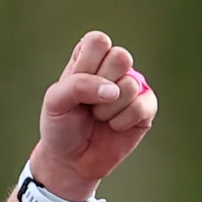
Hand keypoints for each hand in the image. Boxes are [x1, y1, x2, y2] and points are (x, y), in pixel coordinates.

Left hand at [31, 30, 158, 197]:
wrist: (71, 160)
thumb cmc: (61, 126)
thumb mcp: (55, 101)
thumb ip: (78, 85)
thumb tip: (114, 90)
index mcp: (90, 55)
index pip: (99, 41)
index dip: (87, 66)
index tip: (76, 84)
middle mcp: (114, 67)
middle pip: (121, 57)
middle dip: (100, 85)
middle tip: (89, 103)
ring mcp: (132, 86)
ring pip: (131, 84)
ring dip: (108, 109)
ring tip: (98, 117)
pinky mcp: (146, 107)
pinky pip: (142, 106)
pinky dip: (123, 121)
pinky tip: (113, 126)